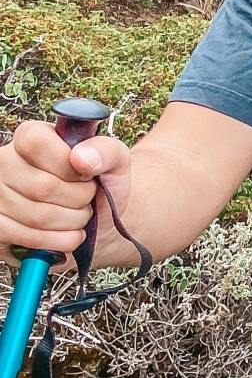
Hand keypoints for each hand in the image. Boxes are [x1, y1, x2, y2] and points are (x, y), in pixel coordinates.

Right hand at [0, 122, 128, 266]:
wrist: (98, 219)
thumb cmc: (102, 184)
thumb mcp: (115, 160)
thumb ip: (106, 150)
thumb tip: (82, 158)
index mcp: (30, 137)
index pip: (36, 144)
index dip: (68, 166)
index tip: (86, 175)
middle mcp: (5, 162)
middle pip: (41, 186)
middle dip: (78, 198)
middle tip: (88, 198)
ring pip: (36, 216)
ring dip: (72, 221)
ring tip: (81, 215)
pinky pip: (26, 238)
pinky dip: (58, 240)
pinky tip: (71, 235)